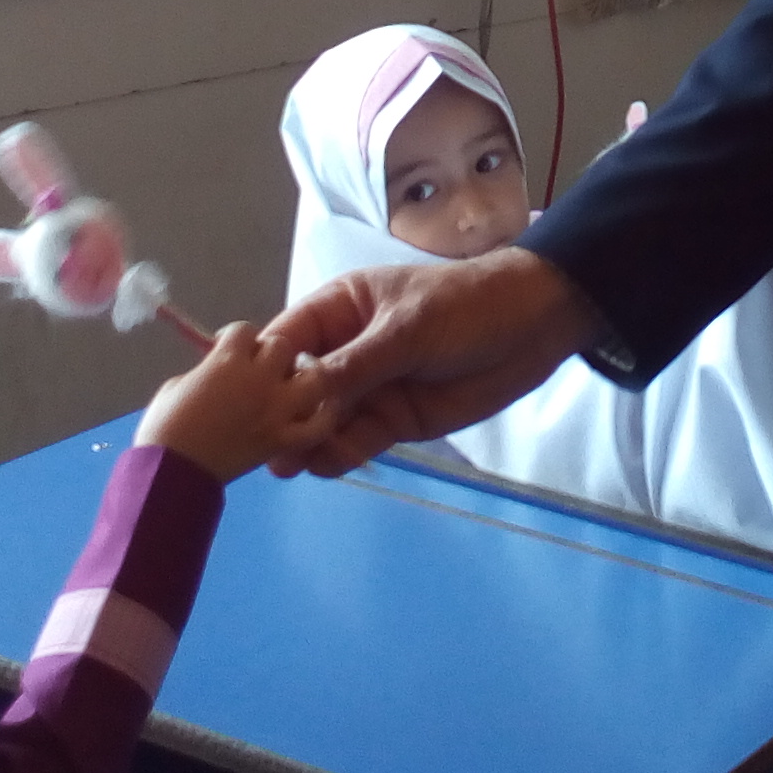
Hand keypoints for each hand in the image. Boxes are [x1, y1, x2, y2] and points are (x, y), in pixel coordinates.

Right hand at [137, 322, 339, 481]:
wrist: (170, 473)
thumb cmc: (163, 429)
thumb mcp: (175, 387)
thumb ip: (204, 372)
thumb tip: (216, 373)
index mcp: (226, 361)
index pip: (245, 330)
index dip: (237, 337)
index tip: (229, 348)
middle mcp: (258, 379)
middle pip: (282, 346)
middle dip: (272, 352)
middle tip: (263, 368)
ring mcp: (275, 409)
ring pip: (314, 377)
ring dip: (310, 375)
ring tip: (300, 381)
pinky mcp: (283, 439)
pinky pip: (319, 425)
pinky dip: (326, 416)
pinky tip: (324, 409)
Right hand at [260, 249, 603, 476]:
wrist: (534, 327)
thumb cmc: (466, 307)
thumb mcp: (407, 329)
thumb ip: (355, 366)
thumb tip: (300, 394)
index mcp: (339, 309)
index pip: (287, 341)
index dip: (262, 371)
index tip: (238, 403)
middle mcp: (345, 351)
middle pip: (299, 388)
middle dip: (279, 415)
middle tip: (257, 446)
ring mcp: (370, 388)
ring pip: (324, 419)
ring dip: (305, 440)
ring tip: (284, 464)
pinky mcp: (395, 420)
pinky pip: (357, 439)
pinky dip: (339, 453)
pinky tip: (322, 465)